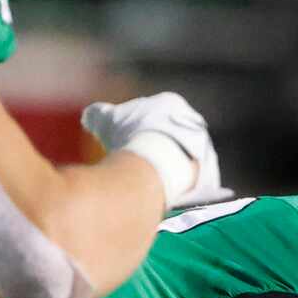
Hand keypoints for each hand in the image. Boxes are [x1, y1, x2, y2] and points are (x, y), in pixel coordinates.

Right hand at [82, 93, 220, 207]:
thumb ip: (98, 115)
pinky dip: (180, 186)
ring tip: (150, 182)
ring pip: (184, 159)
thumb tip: (90, 117)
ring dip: (169, 168)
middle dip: (157, 148)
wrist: (154, 165)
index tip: (128, 141)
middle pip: (173, 136)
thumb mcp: (104, 120)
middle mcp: (192, 122)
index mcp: (171, 103)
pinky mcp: (208, 175)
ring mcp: (203, 148)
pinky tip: (164, 194)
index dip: (138, 128)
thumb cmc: (128, 137)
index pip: (155, 113)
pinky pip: (193, 181)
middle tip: (139, 164)